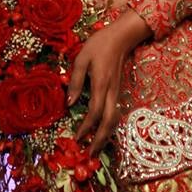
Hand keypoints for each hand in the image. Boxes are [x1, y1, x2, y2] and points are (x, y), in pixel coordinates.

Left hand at [66, 9, 151, 154]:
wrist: (121, 37)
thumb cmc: (99, 45)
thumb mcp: (81, 59)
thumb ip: (75, 82)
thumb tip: (69, 104)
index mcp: (101, 84)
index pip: (95, 112)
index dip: (86, 127)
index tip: (76, 138)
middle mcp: (111, 91)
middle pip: (109, 122)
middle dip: (100, 140)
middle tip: (90, 154)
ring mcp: (117, 92)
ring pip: (115, 119)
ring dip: (106, 135)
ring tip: (96, 148)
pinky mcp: (118, 91)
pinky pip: (116, 113)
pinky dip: (109, 126)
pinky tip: (102, 131)